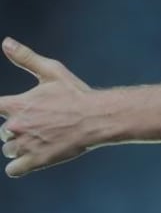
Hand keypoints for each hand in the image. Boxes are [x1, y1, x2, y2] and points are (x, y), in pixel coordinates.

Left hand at [0, 38, 93, 177]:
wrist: (98, 118)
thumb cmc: (77, 94)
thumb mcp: (52, 72)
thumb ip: (26, 58)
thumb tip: (6, 42)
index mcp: (17, 105)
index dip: (4, 110)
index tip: (16, 112)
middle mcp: (16, 126)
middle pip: (3, 133)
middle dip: (17, 131)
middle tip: (41, 126)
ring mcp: (25, 145)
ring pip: (8, 150)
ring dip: (20, 147)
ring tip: (42, 141)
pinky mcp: (36, 161)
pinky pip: (13, 170)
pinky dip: (19, 167)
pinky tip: (31, 160)